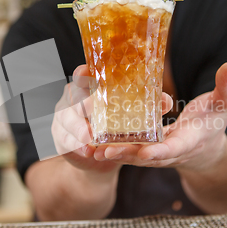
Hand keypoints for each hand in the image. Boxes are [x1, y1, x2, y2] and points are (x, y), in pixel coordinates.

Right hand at [51, 64, 172, 173]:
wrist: (97, 155)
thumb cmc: (114, 126)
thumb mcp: (130, 115)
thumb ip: (146, 106)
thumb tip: (166, 101)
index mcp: (88, 87)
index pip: (83, 75)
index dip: (83, 73)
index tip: (86, 72)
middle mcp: (72, 98)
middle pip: (73, 96)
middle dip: (82, 102)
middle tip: (93, 108)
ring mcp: (63, 117)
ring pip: (66, 119)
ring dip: (78, 128)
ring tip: (89, 137)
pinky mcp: (60, 137)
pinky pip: (65, 140)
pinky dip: (76, 146)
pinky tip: (87, 151)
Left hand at [93, 62, 226, 171]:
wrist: (207, 148)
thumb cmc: (215, 123)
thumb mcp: (225, 105)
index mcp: (189, 141)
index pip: (174, 148)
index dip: (159, 151)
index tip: (144, 152)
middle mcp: (171, 151)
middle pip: (147, 157)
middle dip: (126, 155)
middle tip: (104, 152)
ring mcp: (158, 154)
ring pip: (134, 157)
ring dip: (114, 155)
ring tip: (92, 151)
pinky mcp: (147, 150)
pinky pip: (130, 150)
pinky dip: (114, 148)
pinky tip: (93, 143)